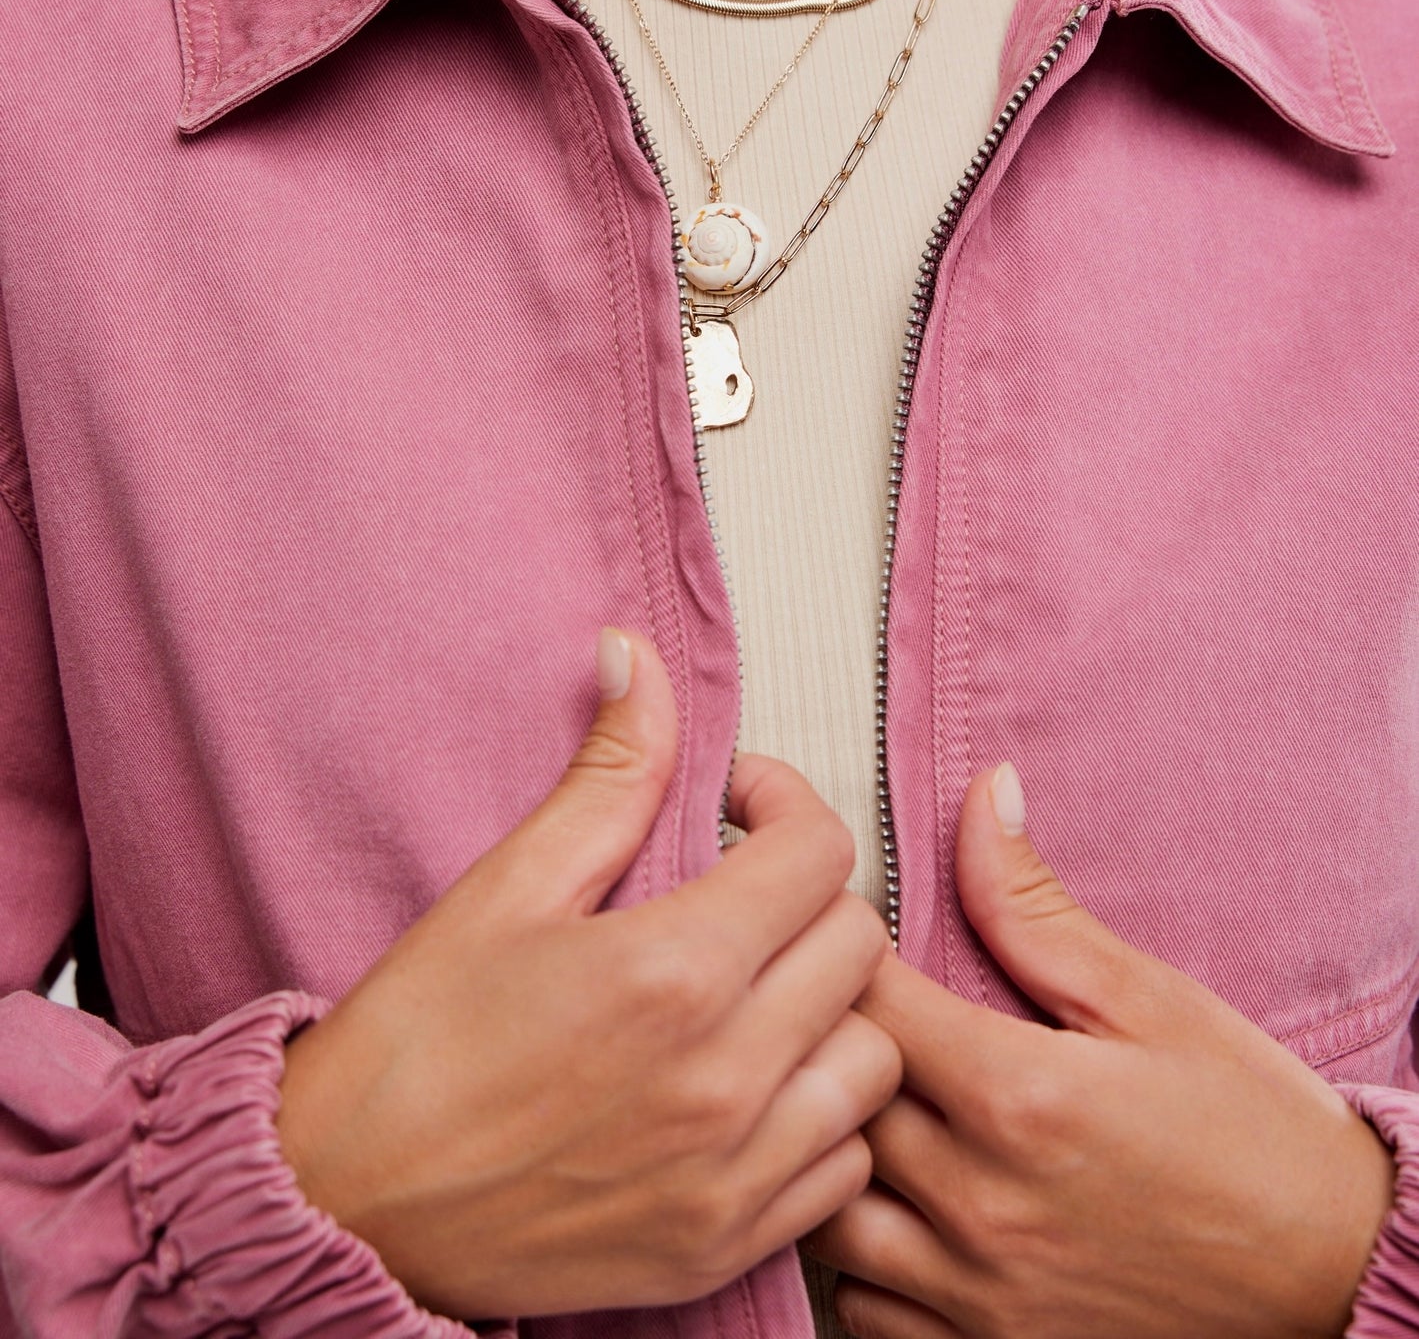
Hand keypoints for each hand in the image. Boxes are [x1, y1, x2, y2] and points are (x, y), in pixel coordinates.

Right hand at [275, 626, 899, 1321]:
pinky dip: (820, 1119)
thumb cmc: (412, 1045)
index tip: (739, 809)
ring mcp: (733, 1174)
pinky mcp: (725, 1247)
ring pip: (874, 1059)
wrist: (344, 1210)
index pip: (820, 852)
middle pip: (858, 944)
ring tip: (756, 993)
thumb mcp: (506, 887)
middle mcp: (724, 1077)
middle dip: (807, 897)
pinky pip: (845, 1167)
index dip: (784, 805)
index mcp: (672, 970)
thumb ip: (607, 773)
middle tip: (740, 896)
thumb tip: (639, 657)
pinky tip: (752, 1088)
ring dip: (828, 1011)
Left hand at [809, 764, 1395, 1338]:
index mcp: (1018, 1096)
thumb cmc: (1251, 1129)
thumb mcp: (1150, 999)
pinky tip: (894, 1203)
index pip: (862, 1001)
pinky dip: (860, 1255)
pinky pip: (867, 1309)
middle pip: (828, 1100)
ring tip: (861, 1106)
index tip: (844, 930)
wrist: (1332, 1274)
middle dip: (821, 1039)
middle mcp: (984, 1201)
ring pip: (828, 1210)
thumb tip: (981, 797)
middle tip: (839, 1005)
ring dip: (829, 1151)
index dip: (837, 951)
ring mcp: (981, 1291)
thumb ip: (1036, 906)